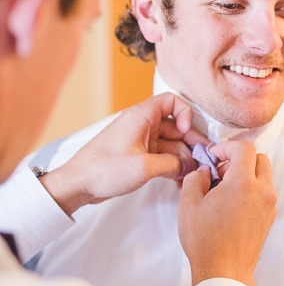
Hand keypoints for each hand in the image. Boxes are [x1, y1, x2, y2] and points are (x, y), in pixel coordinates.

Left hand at [40, 93, 205, 214]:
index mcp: (141, 117)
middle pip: (175, 126)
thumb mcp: (144, 167)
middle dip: (190, 142)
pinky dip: (172, 165)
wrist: (78, 184)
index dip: (185, 114)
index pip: (171, 101)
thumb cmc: (103, 169)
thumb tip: (190, 167)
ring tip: (191, 175)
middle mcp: (141, 125)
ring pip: (171, 143)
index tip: (187, 132)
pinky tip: (179, 179)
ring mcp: (140, 141)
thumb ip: (173, 164)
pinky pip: (162, 156)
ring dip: (182, 158)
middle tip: (203, 159)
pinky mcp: (137, 155)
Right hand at [178, 141, 276, 285]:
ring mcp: (269, 205)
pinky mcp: (269, 217)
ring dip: (246, 174)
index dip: (226, 147)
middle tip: (219, 171)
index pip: (244, 148)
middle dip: (239, 159)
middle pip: (258, 158)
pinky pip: (264, 192)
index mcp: (243, 184)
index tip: (214, 156)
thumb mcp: (188, 204)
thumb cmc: (206, 242)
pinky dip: (251, 189)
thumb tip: (203, 172)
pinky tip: (231, 204)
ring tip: (223, 190)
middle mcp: (262, 192)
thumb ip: (195, 178)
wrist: (224, 273)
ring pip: (263, 175)